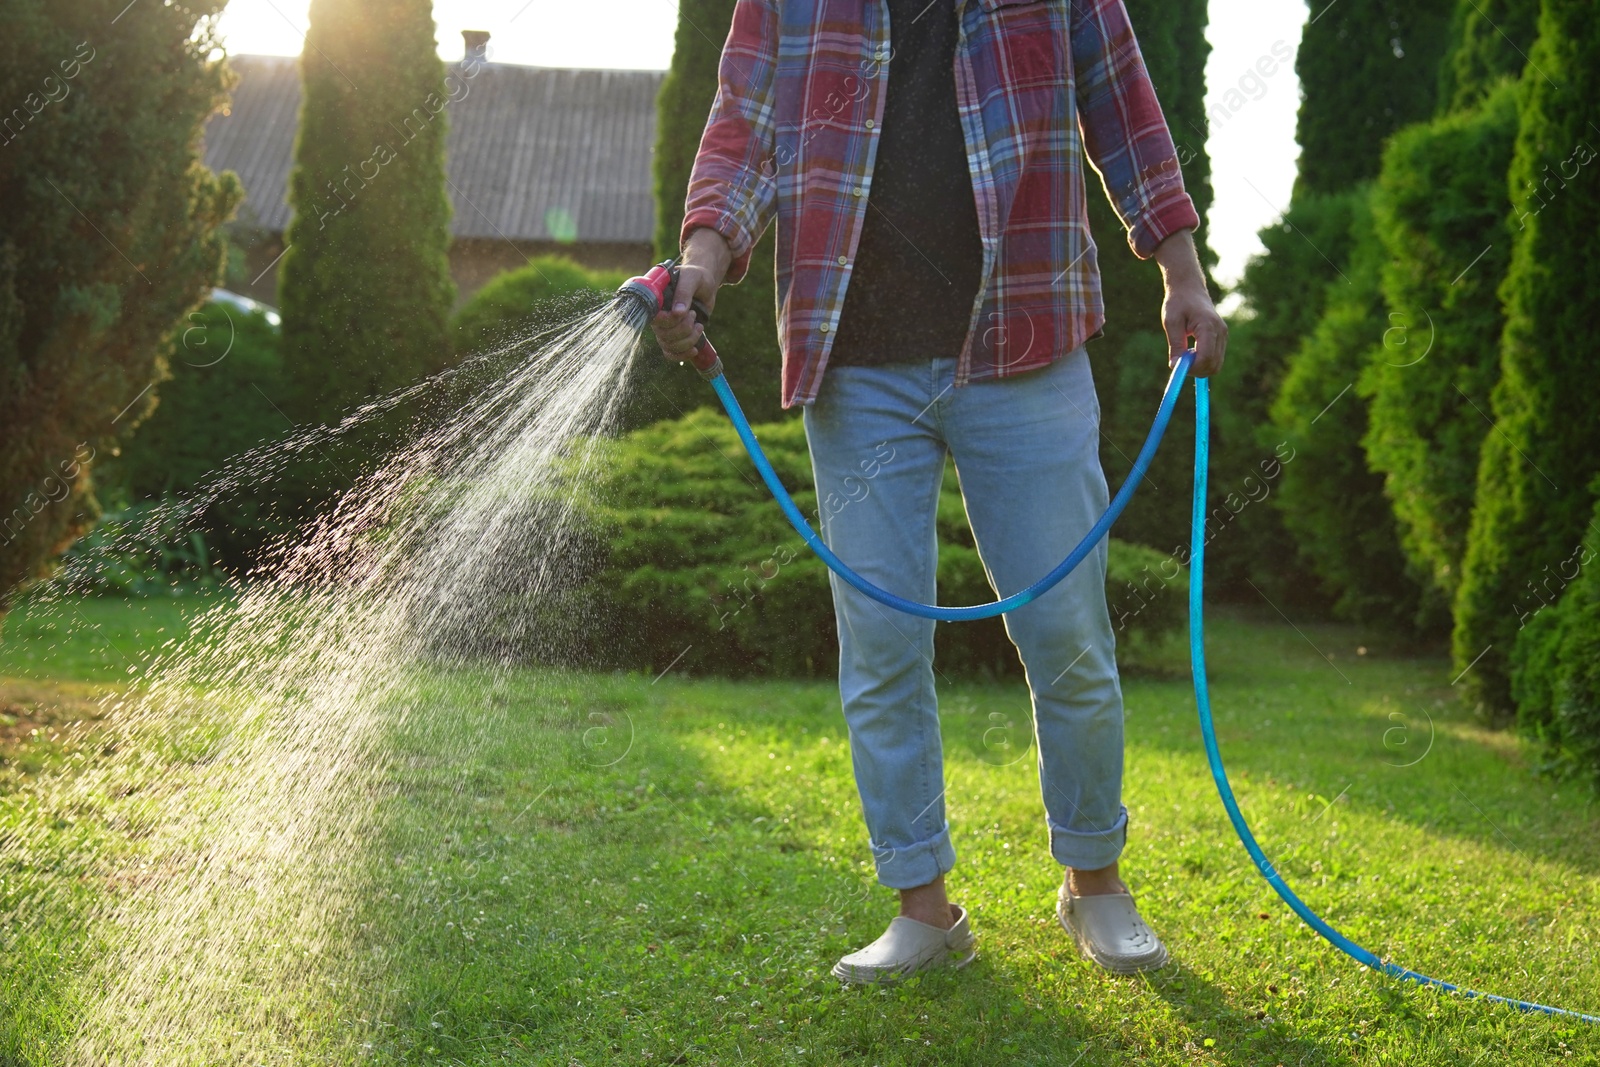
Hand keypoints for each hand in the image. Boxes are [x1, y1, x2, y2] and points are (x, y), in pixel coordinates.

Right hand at [652, 227, 731, 361]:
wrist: (705, 285)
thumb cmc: (696, 277)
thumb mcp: (692, 278)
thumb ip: (684, 292)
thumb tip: (678, 312)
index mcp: (656, 299)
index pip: (653, 318)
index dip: (667, 321)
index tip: (683, 313)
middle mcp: (657, 315)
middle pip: (662, 334)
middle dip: (683, 329)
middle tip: (694, 315)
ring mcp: (665, 327)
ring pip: (668, 345)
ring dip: (688, 340)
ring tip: (699, 326)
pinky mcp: (674, 337)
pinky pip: (670, 353)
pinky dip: (683, 354)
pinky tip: (694, 349)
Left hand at [1153, 229, 1225, 377]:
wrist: (1189, 288)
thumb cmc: (1178, 302)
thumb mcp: (1171, 322)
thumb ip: (1175, 345)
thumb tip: (1175, 366)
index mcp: (1208, 326)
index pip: (1206, 358)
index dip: (1192, 368)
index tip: (1177, 367)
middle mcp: (1221, 331)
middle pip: (1213, 365)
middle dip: (1196, 370)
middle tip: (1180, 362)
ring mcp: (1224, 335)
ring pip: (1216, 365)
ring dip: (1199, 366)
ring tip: (1185, 353)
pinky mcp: (1222, 337)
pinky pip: (1216, 358)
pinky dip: (1203, 361)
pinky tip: (1192, 351)